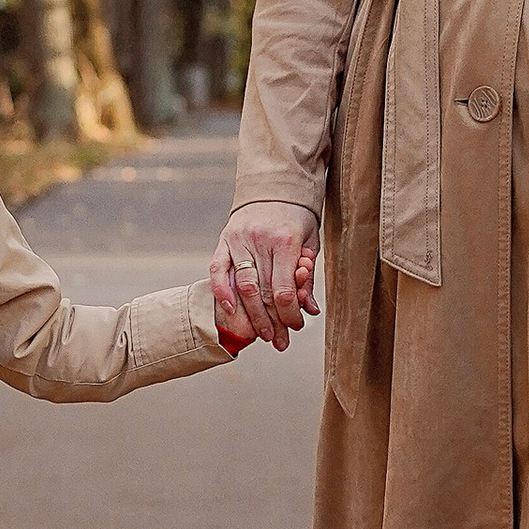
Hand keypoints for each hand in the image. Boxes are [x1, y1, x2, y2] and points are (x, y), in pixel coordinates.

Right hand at [213, 202, 319, 351]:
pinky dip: (221, 291)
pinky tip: (229, 309)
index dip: (289, 314)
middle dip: (271, 321)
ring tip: (259, 335)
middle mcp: (260, 240)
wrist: (274, 186)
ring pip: (241, 285)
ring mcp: (239, 239)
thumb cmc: (297, 218)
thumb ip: (307, 276)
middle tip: (278, 341)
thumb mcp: (310, 243)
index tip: (295, 327)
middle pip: (263, 291)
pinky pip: (218, 268)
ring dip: (250, 314)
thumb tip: (310, 309)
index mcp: (285, 240)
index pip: (283, 289)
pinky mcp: (224, 239)